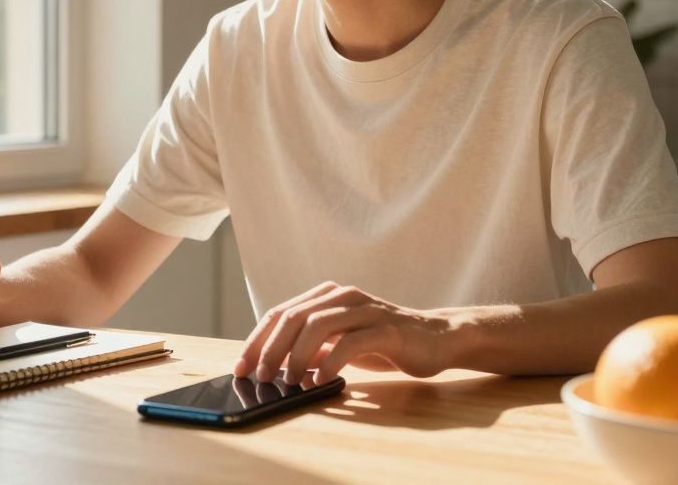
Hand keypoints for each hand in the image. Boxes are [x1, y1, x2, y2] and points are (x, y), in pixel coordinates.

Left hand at [234, 282, 456, 386]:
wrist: (436, 339)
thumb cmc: (381, 344)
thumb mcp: (338, 346)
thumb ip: (310, 350)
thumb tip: (272, 369)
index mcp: (326, 296)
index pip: (280, 313)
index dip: (257, 340)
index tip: (241, 367)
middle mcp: (342, 296)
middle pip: (294, 317)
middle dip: (271, 348)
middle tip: (260, 376)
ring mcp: (365, 309)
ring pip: (318, 324)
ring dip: (297, 355)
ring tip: (289, 381)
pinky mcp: (387, 328)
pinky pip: (351, 342)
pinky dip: (330, 362)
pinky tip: (321, 380)